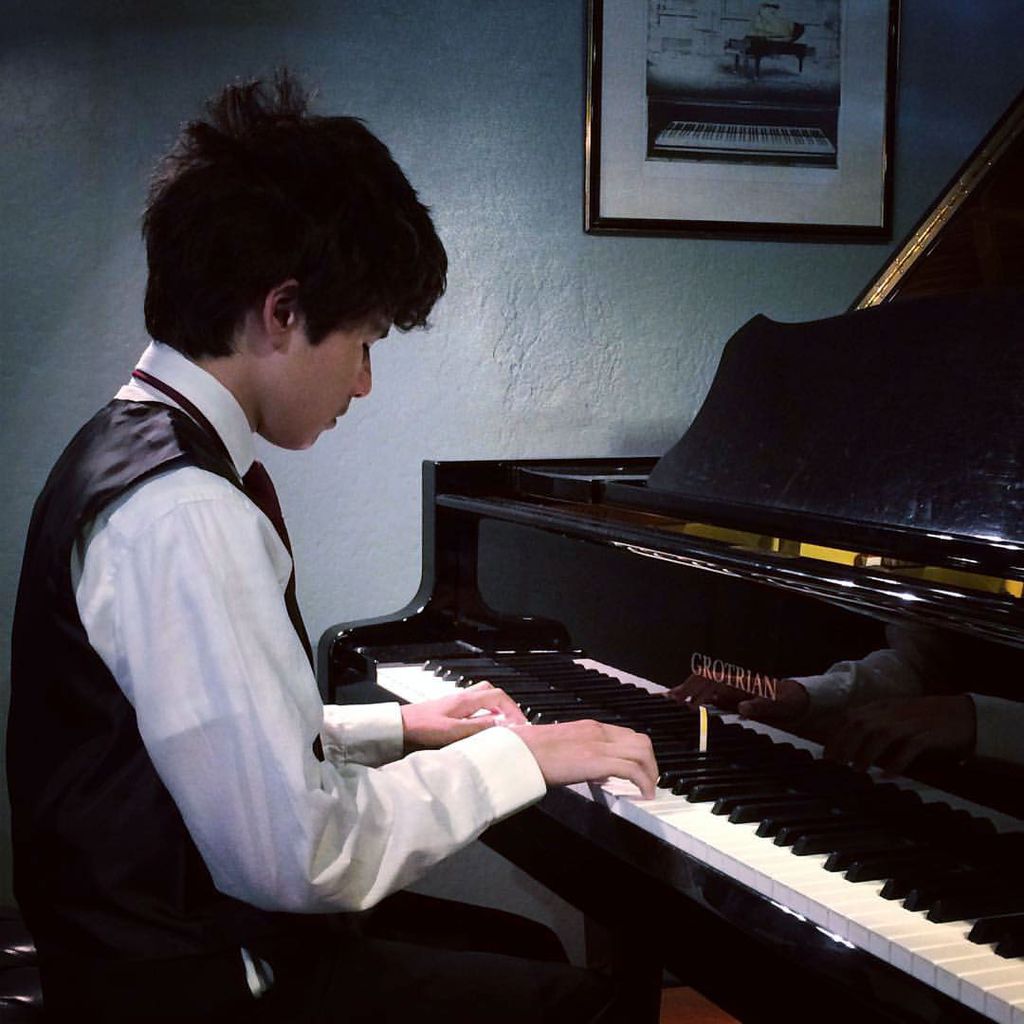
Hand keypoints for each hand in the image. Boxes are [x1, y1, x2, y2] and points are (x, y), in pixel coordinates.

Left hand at [400, 681, 527, 749]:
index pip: (499, 697)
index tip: (521, 724)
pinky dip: (484, 714)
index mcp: (467, 700)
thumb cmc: (423, 727)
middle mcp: (464, 697)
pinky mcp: (450, 710)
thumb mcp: (453, 731)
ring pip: (483, 698)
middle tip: (513, 723)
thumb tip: (502, 724)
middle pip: (493, 693)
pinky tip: (482, 728)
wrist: (401, 726)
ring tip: (501, 726)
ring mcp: (457, 702)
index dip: (513, 709)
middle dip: (507, 706)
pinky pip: (474, 706)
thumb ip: (478, 727)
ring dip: (495, 709)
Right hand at [509, 720, 657, 799]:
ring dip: (651, 773)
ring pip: (642, 752)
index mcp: (590, 727)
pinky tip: (644, 795)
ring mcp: (599, 744)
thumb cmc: (532, 751)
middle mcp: (598, 731)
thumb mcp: (561, 745)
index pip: (627, 734)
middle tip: (649, 781)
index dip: (639, 753)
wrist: (520, 752)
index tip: (640, 769)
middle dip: (651, 762)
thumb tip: (588, 768)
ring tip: (648, 789)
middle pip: (641, 741)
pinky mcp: (597, 760)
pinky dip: (644, 783)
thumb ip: (578, 751)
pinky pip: (632, 769)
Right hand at [666, 673, 808, 724]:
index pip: (711, 681)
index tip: (686, 703)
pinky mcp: (727, 698)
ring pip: (700, 687)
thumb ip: (761, 707)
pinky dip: (691, 699)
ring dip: (684, 693)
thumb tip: (743, 708)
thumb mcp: (778, 706)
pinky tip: (682, 706)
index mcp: (738, 682)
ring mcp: (727, 690)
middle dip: (683, 689)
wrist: (794, 700)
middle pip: (700, 681)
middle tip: (666, 702)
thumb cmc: (785, 700)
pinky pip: (705, 696)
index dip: (697, 690)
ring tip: (666, 703)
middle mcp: (729, 683)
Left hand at [823, 695, 975, 773]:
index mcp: (883, 706)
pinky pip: (910, 747)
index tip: (827, 755)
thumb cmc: (926, 720)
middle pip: (861, 724)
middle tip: (836, 765)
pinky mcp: (930, 735)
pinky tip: (888, 775)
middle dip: (845, 745)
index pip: (850, 716)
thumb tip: (850, 747)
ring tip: (858, 771)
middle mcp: (894, 711)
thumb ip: (875, 726)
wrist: (964, 715)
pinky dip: (897, 761)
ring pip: (881, 734)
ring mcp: (912, 722)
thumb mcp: (896, 718)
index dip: (836, 734)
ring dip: (866, 753)